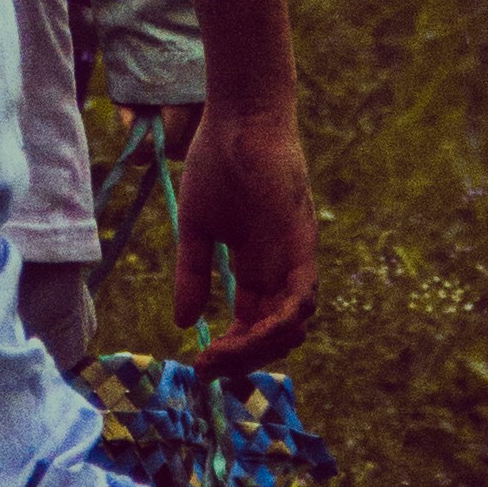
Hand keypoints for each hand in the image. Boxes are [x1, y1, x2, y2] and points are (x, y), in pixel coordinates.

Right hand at [171, 101, 315, 368]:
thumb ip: (192, 274)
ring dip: (261, 347)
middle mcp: (278, 270)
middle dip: (242, 358)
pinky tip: (254, 330)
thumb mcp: (196, 228)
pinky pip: (304, 297)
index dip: (228, 349)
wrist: (238, 120)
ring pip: (292, 325)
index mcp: (254, 267)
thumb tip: (183, 324)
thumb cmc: (216, 162)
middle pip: (271, 334)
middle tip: (210, 367)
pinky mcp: (303, 244)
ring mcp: (293, 258)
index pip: (249, 324)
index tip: (200, 364)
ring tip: (226, 351)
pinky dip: (284, 322)